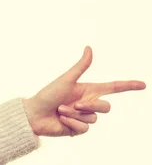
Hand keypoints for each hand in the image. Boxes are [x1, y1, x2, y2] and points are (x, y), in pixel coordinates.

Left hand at [22, 46, 145, 136]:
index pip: (112, 88)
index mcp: (87, 90)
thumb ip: (81, 66)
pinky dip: (72, 122)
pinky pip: (84, 128)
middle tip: (75, 103)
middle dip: (91, 105)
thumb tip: (89, 48)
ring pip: (94, 118)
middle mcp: (88, 103)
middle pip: (106, 107)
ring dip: (76, 114)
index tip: (143, 84)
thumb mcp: (66, 79)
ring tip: (61, 110)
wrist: (35, 113)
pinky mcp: (78, 129)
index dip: (128, 86)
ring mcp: (84, 117)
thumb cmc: (48, 94)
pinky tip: (62, 119)